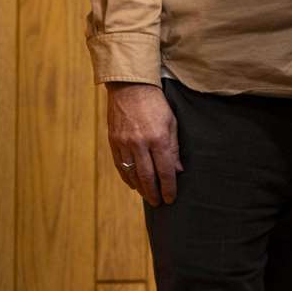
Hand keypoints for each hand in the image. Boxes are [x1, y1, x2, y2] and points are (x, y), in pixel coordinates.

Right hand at [106, 82, 182, 205]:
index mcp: (158, 138)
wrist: (130, 87)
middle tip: (159, 203)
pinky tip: (133, 184)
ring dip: (140, 188)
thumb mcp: (172, 122)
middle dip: (153, 192)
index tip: (171, 198)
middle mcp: (140, 144)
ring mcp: (124, 144)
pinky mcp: (113, 142)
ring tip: (147, 196)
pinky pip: (120, 166)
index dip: (168, 187)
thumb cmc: (156, 103)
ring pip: (132, 174)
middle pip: (147, 176)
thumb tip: (178, 170)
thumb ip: (174, 147)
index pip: (165, 170)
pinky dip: (127, 178)